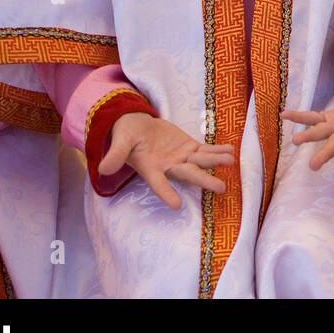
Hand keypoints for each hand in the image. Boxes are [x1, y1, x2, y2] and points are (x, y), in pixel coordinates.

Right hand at [100, 112, 233, 209]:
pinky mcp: (188, 147)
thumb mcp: (120, 142)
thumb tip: (102, 168)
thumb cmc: (126, 135)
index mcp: (150, 168)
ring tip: (231, 161)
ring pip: (200, 162)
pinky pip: (204, 150)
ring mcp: (180, 157)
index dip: (166, 194)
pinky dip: (217, 150)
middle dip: (204, 181)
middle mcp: (168, 166)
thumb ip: (115, 155)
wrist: (136, 126)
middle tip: (221, 188)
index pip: (158, 184)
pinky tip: (230, 151)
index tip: (176, 206)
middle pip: (188, 174)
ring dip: (215, 162)